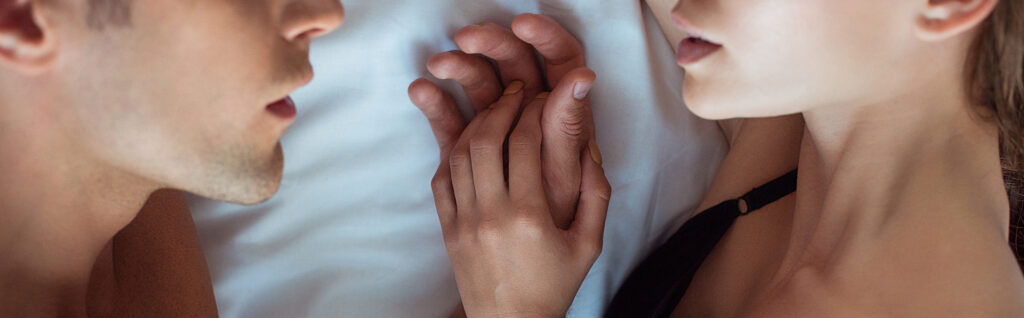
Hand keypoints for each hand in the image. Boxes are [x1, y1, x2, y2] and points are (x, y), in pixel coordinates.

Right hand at [408, 14, 595, 228]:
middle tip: (467, 37)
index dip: (544, 36)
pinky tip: (421, 90)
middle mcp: (536, 108)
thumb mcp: (568, 172)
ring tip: (438, 62)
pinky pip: (454, 121)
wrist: (537, 262)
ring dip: (459, 68)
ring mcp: (502, 125)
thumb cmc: (561, 217)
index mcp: (567, 109)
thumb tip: (581, 76)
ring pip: (480, 84)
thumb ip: (568, 128)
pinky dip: (438, 105)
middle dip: (491, 44)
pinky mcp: (474, 147)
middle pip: (514, 61)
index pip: (560, 56)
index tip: (523, 24)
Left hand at [430, 82, 610, 316]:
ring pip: (459, 155)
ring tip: (495, 109)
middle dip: (501, 106)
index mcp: (529, 216)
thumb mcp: (589, 243)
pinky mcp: (448, 229)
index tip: (542, 97)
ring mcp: (464, 222)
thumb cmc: (554, 286)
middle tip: (516, 92)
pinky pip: (442, 179)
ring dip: (475, 124)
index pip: (525, 143)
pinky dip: (453, 152)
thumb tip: (589, 146)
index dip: (534, 111)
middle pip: (486, 140)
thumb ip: (596, 194)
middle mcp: (491, 214)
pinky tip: (470, 140)